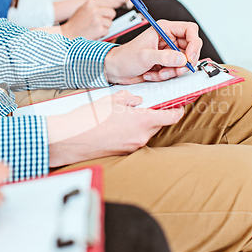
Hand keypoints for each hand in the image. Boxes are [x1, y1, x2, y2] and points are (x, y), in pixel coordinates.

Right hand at [47, 91, 183, 166]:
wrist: (71, 139)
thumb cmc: (89, 118)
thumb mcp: (111, 99)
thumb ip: (129, 99)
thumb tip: (136, 101)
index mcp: (142, 121)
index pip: (171, 117)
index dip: (178, 110)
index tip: (180, 106)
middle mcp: (141, 136)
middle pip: (158, 125)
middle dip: (155, 116)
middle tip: (146, 107)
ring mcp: (132, 147)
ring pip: (145, 133)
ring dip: (141, 125)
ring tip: (124, 117)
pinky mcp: (123, 153)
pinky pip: (134, 140)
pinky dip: (131, 133)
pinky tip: (117, 127)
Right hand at [61, 0, 115, 39]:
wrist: (68, 34)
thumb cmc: (75, 23)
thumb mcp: (83, 9)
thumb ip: (94, 6)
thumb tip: (107, 6)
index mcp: (91, 2)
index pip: (108, 5)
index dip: (106, 12)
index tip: (102, 16)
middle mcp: (95, 9)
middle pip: (112, 13)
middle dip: (107, 19)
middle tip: (99, 23)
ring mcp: (97, 20)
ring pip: (110, 23)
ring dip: (104, 27)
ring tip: (94, 28)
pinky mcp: (99, 29)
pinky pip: (107, 31)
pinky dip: (102, 34)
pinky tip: (93, 33)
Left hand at [104, 20, 202, 83]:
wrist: (116, 70)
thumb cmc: (125, 57)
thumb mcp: (144, 56)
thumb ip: (164, 57)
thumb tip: (182, 58)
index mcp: (164, 29)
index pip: (190, 30)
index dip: (194, 43)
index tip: (189, 57)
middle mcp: (168, 39)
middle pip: (191, 48)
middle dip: (185, 61)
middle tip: (177, 69)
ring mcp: (168, 52)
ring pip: (184, 62)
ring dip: (173, 71)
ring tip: (159, 72)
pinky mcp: (166, 63)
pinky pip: (176, 70)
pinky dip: (166, 75)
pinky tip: (153, 73)